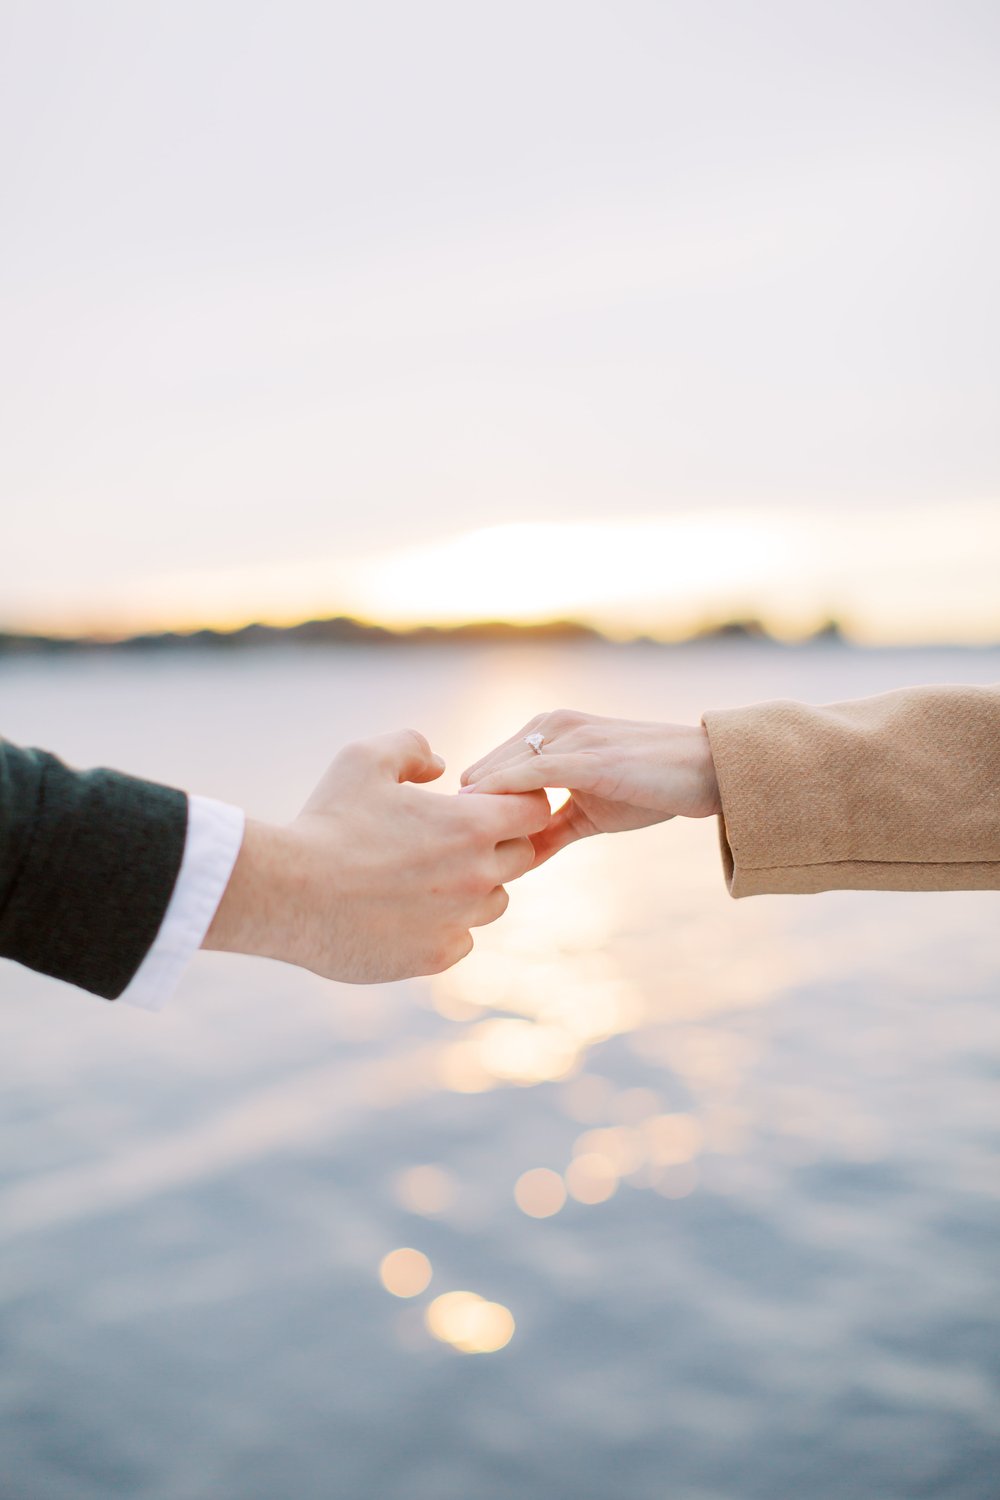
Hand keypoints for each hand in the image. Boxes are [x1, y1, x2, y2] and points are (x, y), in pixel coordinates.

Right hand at [204, 729, 549, 981]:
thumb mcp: (364, 759)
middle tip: (452, 837)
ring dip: (473, 887)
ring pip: (494, 902)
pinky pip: (462, 939)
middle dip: (495, 842)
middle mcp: (476, 877)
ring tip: (428, 875)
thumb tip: (440, 765)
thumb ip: (412, 748)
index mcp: (470, 826)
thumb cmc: (327, 822)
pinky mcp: (435, 957)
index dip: (517, 802)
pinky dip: (445, 926)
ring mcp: (458, 921)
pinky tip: (408, 910)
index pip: (534, 811)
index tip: (488, 802)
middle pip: (521, 857)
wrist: (287, 893)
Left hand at [460, 709, 719, 865]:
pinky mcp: (586, 757)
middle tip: (453, 856)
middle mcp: (551, 725)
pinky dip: (503, 797)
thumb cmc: (650, 787)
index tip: (455, 846)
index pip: (487, 769)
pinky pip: (531, 775)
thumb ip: (550, 830)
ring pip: (501, 773)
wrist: (705, 771)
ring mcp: (568, 738)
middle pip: (484, 772)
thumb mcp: (589, 814)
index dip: (470, 809)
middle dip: (469, 814)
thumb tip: (517, 860)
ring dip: (481, 813)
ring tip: (466, 852)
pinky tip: (485, 823)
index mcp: (547, 731)